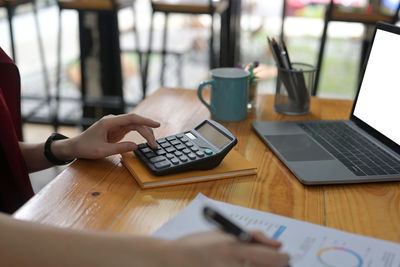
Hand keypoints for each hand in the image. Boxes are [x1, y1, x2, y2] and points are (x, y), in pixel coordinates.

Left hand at [64, 113, 159, 158]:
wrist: (75, 147)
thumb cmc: (85, 147)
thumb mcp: (102, 151)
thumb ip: (119, 148)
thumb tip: (136, 146)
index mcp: (109, 122)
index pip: (132, 118)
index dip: (145, 121)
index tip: (157, 125)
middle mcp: (114, 121)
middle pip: (136, 122)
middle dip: (147, 132)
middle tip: (155, 145)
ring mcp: (116, 125)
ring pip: (135, 125)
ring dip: (145, 133)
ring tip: (153, 144)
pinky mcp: (117, 130)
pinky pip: (132, 129)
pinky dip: (140, 134)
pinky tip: (147, 140)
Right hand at [168, 231, 289, 266]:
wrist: (169, 261)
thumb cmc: (194, 245)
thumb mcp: (223, 233)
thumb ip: (251, 236)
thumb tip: (277, 243)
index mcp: (232, 249)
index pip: (271, 258)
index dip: (283, 259)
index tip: (284, 257)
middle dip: (272, 265)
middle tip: (271, 262)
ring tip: (243, 262)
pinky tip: (236, 266)